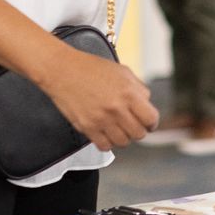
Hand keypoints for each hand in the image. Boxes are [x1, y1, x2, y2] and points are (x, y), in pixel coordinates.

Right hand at [37, 42, 159, 151]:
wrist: (62, 70)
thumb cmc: (91, 68)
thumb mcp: (122, 72)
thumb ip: (138, 88)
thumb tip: (147, 103)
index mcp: (128, 93)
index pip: (151, 119)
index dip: (152, 122)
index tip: (148, 122)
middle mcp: (116, 108)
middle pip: (139, 134)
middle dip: (138, 130)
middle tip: (132, 125)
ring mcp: (101, 120)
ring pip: (123, 142)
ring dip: (123, 137)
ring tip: (118, 128)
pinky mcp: (87, 127)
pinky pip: (104, 146)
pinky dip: (108, 142)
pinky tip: (106, 132)